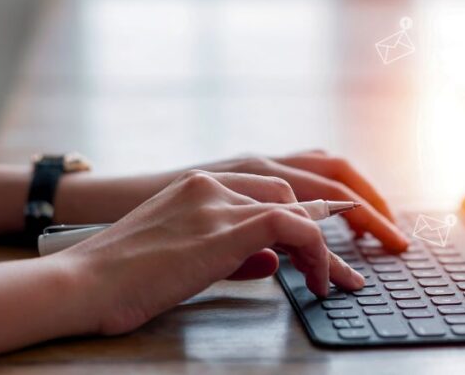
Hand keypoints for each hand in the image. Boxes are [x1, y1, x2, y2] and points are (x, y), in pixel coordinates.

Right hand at [56, 150, 408, 252]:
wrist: (84, 282)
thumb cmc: (125, 277)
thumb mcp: (186, 260)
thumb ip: (234, 254)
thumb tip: (274, 263)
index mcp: (203, 183)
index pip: (276, 186)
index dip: (314, 210)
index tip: (342, 234)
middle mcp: (216, 181)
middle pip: (300, 187)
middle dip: (345, 214)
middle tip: (380, 237)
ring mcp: (221, 199)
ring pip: (302, 208)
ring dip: (334, 245)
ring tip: (354, 278)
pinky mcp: (227, 226)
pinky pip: (296, 229)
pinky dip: (319, 254)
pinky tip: (325, 282)